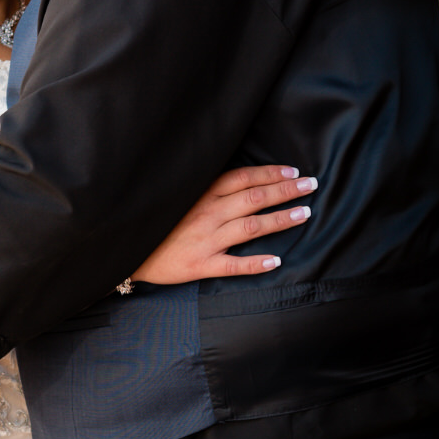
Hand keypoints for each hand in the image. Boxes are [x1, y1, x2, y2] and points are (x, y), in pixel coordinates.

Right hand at [130, 164, 314, 285]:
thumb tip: (239, 180)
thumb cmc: (155, 222)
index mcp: (201, 194)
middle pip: (254, 198)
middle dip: (285, 191)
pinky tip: (275, 261)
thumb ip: (206, 190)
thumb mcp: (178, 197)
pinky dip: (255, 263)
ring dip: (280, 220)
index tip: (293, 173)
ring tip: (304, 214)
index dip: (270, 174)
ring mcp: (204, 240)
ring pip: (250, 227)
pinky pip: (232, 265)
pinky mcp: (199, 265)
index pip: (242, 178)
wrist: (125, 251)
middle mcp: (206, 213)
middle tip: (312, 185)